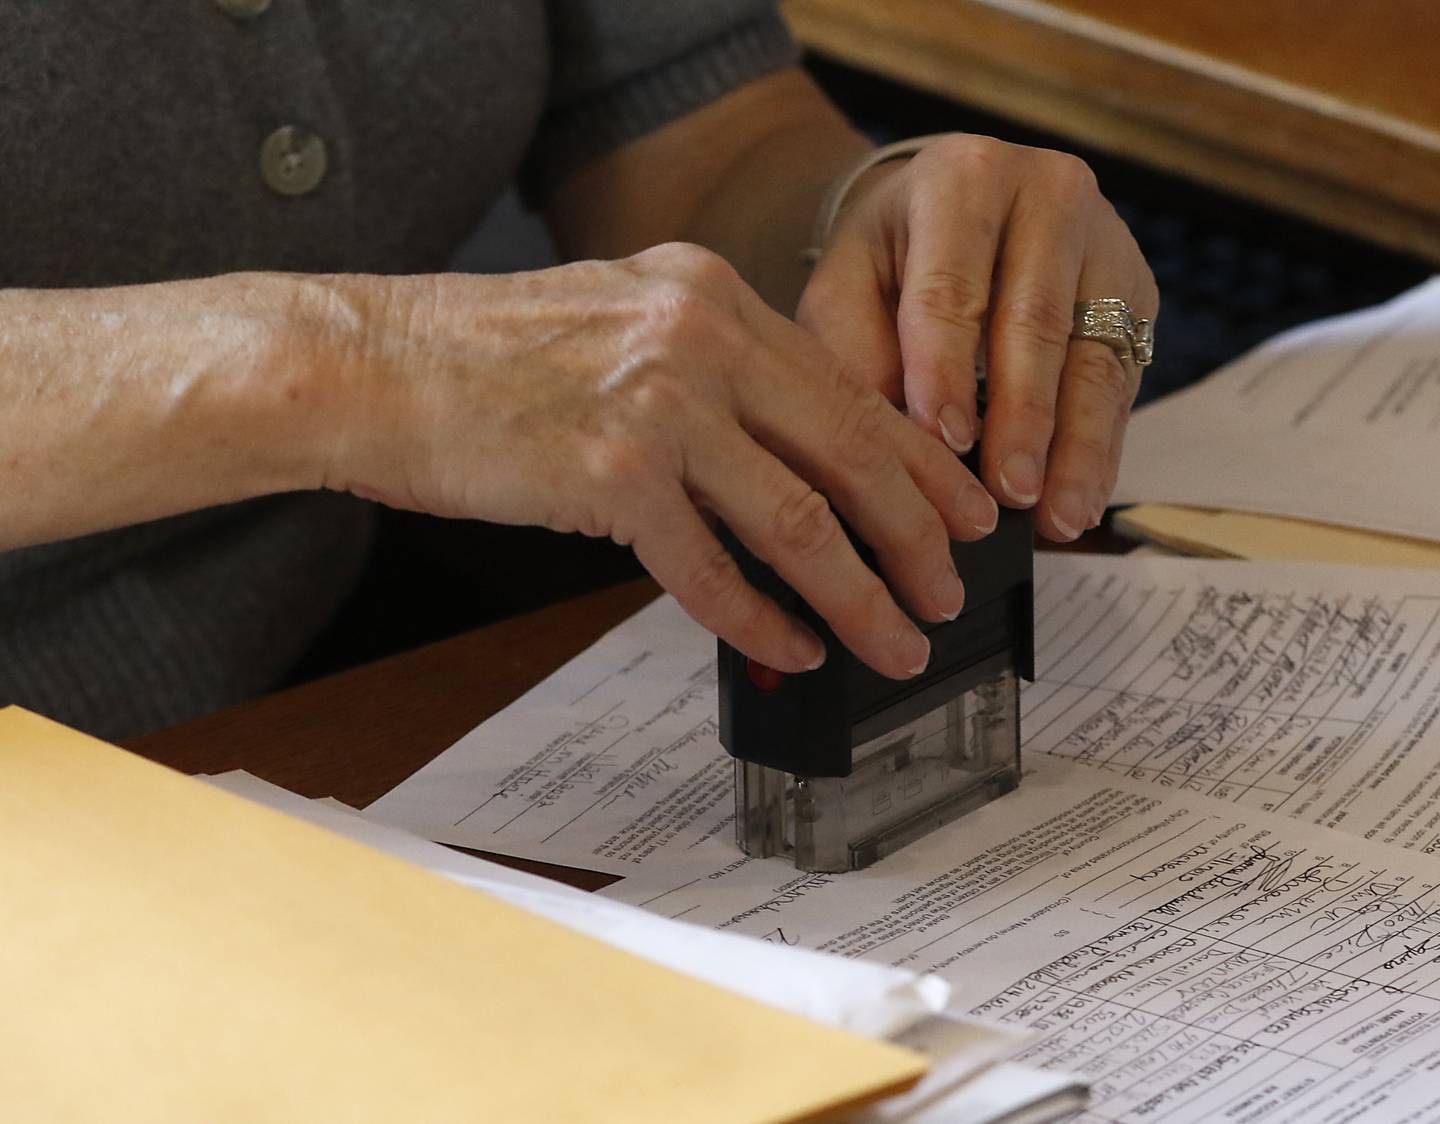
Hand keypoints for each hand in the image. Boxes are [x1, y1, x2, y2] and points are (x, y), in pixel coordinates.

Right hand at [316, 244, 999, 678]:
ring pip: (800, 518)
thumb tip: (787, 462)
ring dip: (860, 594)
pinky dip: (759, 619)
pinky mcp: (607, 472)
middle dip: (917, 537)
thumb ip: (709, 372)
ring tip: (894, 643)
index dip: (921, 461)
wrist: (364, 364)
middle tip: (949, 595)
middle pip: (851, 451)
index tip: (964, 513)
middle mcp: (699, 335)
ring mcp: (656, 402)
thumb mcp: (618, 324)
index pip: (849, 387)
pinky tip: (790, 648)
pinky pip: (710, 569)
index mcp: (711, 294)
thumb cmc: (481, 356)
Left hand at [796, 135, 1158, 541]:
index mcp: (963, 179)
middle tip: (1006, 495)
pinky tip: (1081, 501)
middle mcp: (1049, 193)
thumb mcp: (846, 286)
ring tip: (1057, 518)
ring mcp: (1106, 241)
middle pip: (1037, 322)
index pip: (953, 287)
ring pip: (1095, 356)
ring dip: (1077, 448)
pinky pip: (1122, 380)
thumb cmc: (889, 258)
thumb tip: (891, 449)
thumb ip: (857, 353)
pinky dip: (1100, 449)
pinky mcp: (1137, 291)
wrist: (950, 212)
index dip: (947, 370)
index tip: (944, 443)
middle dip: (1022, 419)